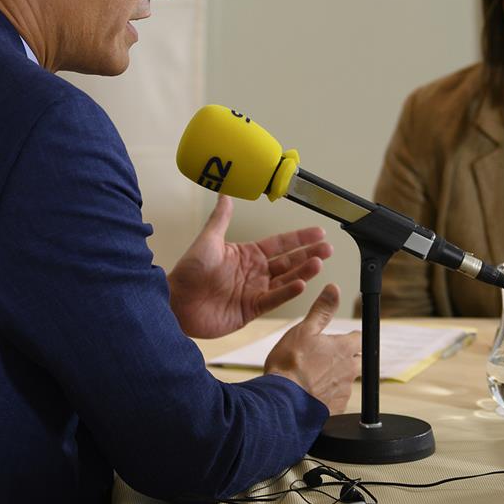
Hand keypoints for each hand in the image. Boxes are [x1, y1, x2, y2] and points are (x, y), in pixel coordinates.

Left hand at [168, 196, 331, 338]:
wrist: (175, 302)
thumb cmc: (188, 271)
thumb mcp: (208, 240)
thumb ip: (221, 218)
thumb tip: (226, 193)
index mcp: (247, 254)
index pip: (280, 244)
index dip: (299, 238)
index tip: (319, 231)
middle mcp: (255, 272)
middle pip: (289, 262)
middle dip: (309, 254)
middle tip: (328, 248)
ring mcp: (254, 291)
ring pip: (286, 279)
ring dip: (303, 272)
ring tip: (319, 263)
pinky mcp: (251, 309)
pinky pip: (274, 299)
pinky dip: (288, 292)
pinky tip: (301, 284)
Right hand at [264, 285, 360, 413]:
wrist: (282, 401)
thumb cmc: (290, 364)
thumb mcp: (304, 329)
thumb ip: (322, 309)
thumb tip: (333, 289)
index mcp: (344, 348)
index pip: (360, 338)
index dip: (352, 337)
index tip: (345, 337)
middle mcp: (349, 370)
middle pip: (359, 361)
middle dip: (348, 358)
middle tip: (328, 358)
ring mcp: (344, 391)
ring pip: (347, 381)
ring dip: (336, 378)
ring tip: (315, 377)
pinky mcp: (336, 409)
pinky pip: (337, 400)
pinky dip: (328, 396)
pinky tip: (313, 394)